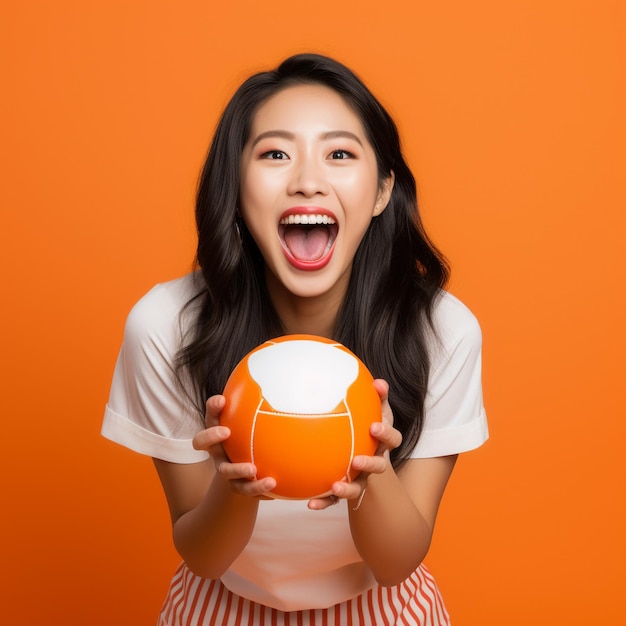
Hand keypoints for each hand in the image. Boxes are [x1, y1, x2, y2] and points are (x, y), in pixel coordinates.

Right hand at [192, 394, 276, 497]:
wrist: (250, 473)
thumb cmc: (255, 438)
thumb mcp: (259, 421)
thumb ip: (267, 402)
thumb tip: (288, 369)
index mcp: (221, 430)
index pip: (211, 415)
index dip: (213, 408)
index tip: (221, 400)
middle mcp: (218, 449)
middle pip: (202, 442)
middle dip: (211, 436)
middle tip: (226, 432)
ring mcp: (225, 469)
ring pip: (223, 470)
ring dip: (236, 469)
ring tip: (252, 469)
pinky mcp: (238, 487)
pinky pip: (246, 489)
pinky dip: (258, 487)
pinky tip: (273, 483)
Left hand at [308, 379, 401, 509]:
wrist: (360, 454)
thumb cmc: (366, 426)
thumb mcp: (375, 411)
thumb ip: (377, 397)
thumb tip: (379, 382)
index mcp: (382, 443)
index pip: (391, 439)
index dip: (385, 434)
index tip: (374, 427)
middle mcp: (375, 462)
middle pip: (378, 467)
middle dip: (369, 464)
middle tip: (357, 460)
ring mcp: (361, 478)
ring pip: (358, 487)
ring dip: (348, 489)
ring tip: (335, 486)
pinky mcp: (345, 489)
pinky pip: (334, 499)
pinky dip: (324, 502)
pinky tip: (310, 504)